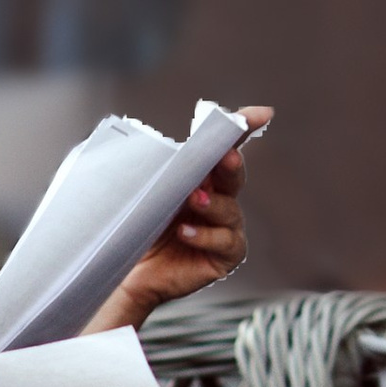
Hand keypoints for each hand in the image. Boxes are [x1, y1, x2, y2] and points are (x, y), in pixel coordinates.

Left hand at [82, 108, 270, 337]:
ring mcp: (225, 228)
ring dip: (212, 203)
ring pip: (230, 209)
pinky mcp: (226, 255)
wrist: (125, 272)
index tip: (260, 114)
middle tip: (224, 157)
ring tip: (193, 200)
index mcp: (200, 178)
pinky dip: (205, 235)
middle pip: (234, 175)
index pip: (224, 148)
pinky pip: (225, 241)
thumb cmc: (135, 229)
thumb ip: (156, 170)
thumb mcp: (143, 193)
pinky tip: (185, 233)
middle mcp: (218, 200)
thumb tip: (151, 140)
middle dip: (230, 164)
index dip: (243, 129)